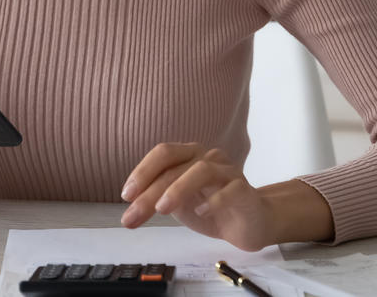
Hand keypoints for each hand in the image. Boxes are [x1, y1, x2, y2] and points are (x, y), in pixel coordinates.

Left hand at [118, 143, 276, 251]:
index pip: (163, 153)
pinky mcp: (245, 190)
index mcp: (190, 156)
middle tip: (133, 216)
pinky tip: (200, 213)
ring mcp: (228, 172)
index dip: (142, 171)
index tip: (126, 195)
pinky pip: (230, 190)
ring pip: (202, 170)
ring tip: (162, 210)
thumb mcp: (178, 204)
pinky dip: (213, 201)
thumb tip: (130, 206)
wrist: (250, 224)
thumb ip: (157, 199)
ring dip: (178, 189)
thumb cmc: (211, 209)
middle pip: (175, 166)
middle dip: (150, 191)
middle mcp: (209, 157)